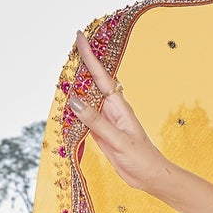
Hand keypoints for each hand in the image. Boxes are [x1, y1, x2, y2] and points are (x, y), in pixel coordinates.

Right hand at [68, 31, 169, 193]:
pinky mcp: (100, 132)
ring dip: (74, 86)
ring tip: (62, 70)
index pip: (101, 76)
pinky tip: (65, 103)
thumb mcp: (118, 139)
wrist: (150, 176)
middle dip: (81, 65)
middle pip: (92, 83)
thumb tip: (73, 101)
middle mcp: (111, 109)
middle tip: (68, 47)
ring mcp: (105, 120)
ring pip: (86, 99)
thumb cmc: (141, 158)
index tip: (81, 36)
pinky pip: (83, 116)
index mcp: (119, 106)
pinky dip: (73, 109)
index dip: (90, 56)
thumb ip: (95, 121)